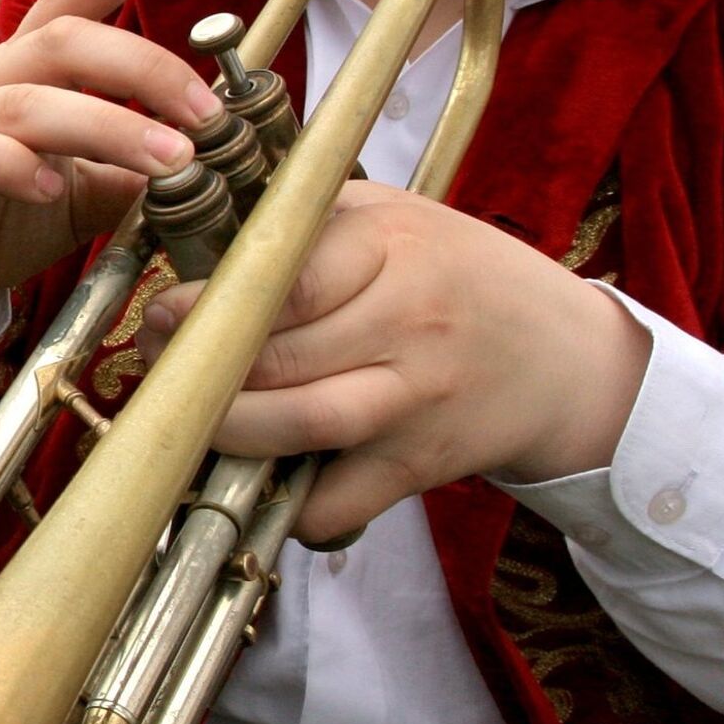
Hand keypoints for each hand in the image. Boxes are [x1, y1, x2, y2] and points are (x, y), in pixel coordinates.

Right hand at [0, 0, 223, 373]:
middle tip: (205, 115)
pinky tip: (52, 188)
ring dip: (109, 126)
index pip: (67, 4)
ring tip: (169, 160)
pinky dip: (13, 166)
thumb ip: (129, 176)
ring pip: (32, 102)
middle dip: (144, 68)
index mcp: (27, 73)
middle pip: (64, 41)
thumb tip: (200, 169)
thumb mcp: (83, 198)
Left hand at [137, 183, 651, 544]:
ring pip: (295, 427)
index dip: (204, 304)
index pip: (278, 279)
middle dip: (196, 370)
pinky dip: (288, 506)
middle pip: (273, 357)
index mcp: (389, 245)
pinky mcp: (420, 463)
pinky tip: (263, 485)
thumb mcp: (394, 218)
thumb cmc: (460, 276)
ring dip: (228, 435)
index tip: (160, 312)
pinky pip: (335, 501)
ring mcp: (415, 397)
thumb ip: (305, 224)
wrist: (567, 358)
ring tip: (191, 426)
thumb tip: (193, 248)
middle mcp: (405, 319)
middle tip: (156, 369)